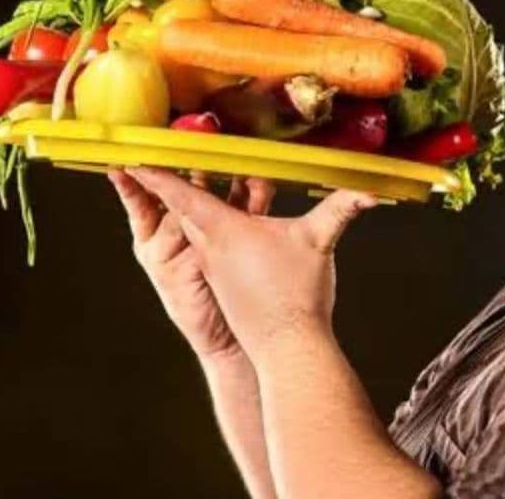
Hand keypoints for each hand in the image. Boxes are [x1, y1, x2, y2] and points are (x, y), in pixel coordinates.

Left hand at [123, 166, 377, 365]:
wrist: (287, 348)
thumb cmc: (297, 296)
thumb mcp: (318, 243)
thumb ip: (342, 210)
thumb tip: (371, 192)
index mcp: (222, 232)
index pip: (181, 196)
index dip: (157, 176)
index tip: (133, 159)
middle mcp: (210, 248)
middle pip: (186, 206)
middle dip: (177, 181)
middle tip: (168, 157)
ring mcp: (215, 267)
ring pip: (200, 226)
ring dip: (199, 203)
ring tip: (204, 178)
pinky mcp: (225, 282)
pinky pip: (211, 245)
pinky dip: (214, 226)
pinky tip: (234, 219)